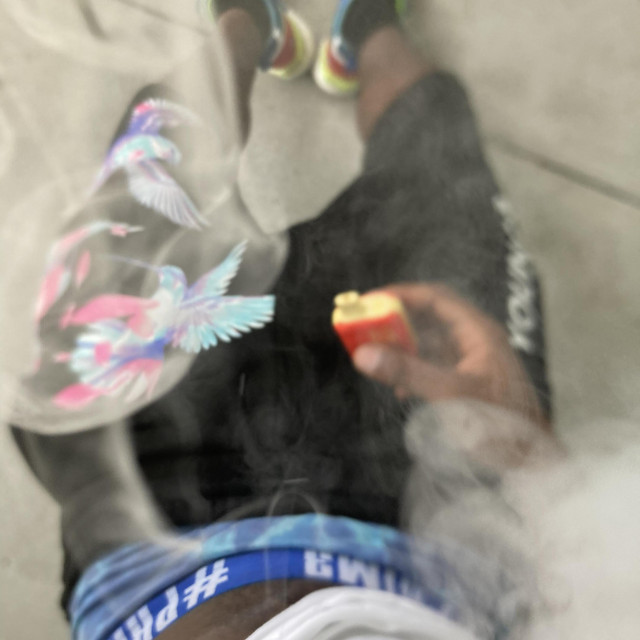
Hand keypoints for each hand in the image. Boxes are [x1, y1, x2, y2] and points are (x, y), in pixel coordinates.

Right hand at [353, 283, 548, 427]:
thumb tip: (364, 354)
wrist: (531, 460)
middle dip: (397, 321)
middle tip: (367, 327)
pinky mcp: (468, 382)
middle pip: (430, 317)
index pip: (435, 297)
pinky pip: (434, 365)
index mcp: (478, 331)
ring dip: (402, 347)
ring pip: (430, 342)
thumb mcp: (450, 394)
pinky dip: (413, 370)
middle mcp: (476, 340)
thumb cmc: (500, 423)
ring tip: (376, 355)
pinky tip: (400, 389)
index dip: (401, 294)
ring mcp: (472, 361)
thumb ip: (408, 372)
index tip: (370, 301)